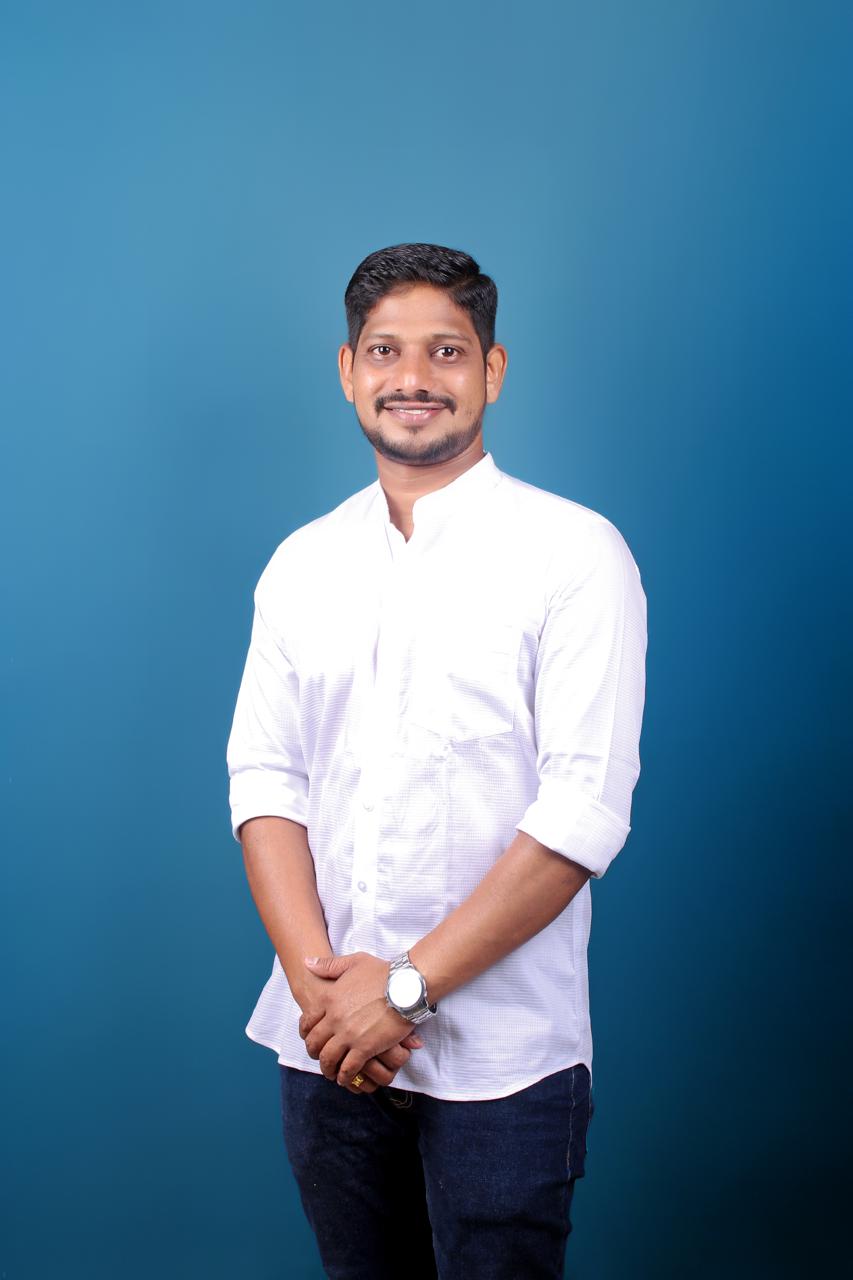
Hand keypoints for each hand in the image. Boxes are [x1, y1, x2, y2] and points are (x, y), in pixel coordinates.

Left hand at [300, 952, 423, 1092]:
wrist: (406, 986)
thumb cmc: (383, 973)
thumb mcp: (354, 962)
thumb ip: (328, 965)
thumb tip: (307, 963)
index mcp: (329, 998)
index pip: (307, 1022)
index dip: (306, 1033)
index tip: (311, 1038)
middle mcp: (334, 1018)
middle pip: (314, 1043)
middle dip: (314, 1053)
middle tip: (320, 1058)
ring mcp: (348, 1034)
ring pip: (328, 1059)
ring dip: (327, 1069)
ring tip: (332, 1073)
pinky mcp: (364, 1048)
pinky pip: (348, 1068)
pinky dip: (344, 1076)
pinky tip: (346, 1078)